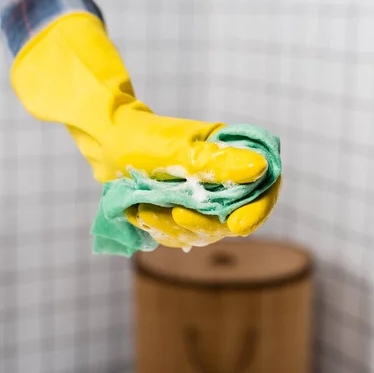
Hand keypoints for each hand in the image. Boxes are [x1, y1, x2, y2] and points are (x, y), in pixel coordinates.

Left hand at [10, 12, 281, 248]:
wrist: (109, 144)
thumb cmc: (144, 139)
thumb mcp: (180, 151)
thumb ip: (218, 163)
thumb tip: (261, 168)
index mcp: (234, 155)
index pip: (263, 187)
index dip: (258, 209)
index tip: (239, 227)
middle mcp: (225, 178)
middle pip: (236, 215)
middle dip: (208, 222)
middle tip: (179, 214)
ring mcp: (205, 197)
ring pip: (208, 229)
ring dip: (180, 227)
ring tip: (148, 209)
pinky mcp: (185, 211)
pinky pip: (184, 233)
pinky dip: (164, 229)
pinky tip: (142, 214)